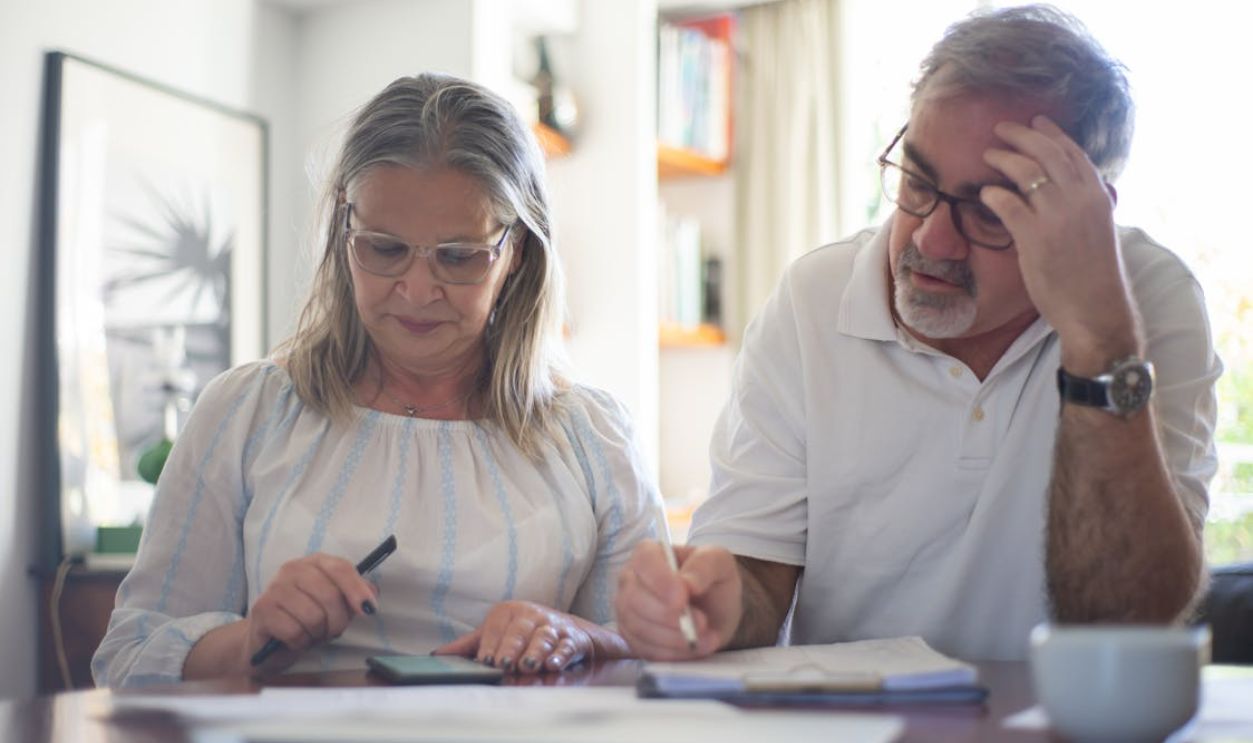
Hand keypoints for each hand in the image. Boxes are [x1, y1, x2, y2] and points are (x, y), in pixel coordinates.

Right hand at [246, 553, 378, 673]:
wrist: (269, 643)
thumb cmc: (307, 620)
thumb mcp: (336, 607)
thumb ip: (354, 596)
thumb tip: (372, 593)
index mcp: (315, 562)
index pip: (340, 568)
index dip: (357, 589)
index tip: (369, 610)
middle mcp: (293, 568)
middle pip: (330, 595)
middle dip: (338, 621)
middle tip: (332, 631)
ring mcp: (275, 587)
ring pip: (313, 616)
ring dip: (318, 634)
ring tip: (312, 634)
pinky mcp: (262, 609)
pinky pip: (295, 631)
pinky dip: (301, 642)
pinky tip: (295, 640)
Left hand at [433, 601, 599, 674]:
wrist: (566, 630)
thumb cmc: (523, 633)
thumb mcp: (496, 634)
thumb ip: (470, 645)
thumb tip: (437, 655)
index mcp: (510, 612)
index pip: (497, 627)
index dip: (491, 644)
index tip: (485, 660)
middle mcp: (531, 616)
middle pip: (519, 631)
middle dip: (512, 648)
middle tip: (504, 664)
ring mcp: (552, 626)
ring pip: (543, 638)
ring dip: (536, 651)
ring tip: (528, 665)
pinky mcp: (571, 639)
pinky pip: (566, 646)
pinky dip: (560, 655)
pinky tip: (553, 665)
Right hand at [614, 542, 740, 659]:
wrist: (715, 610)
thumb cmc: (712, 580)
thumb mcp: (719, 562)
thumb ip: (704, 565)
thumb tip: (688, 583)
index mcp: (648, 553)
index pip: (643, 562)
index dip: (659, 581)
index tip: (682, 598)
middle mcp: (630, 580)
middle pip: (634, 599)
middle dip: (669, 616)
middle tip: (702, 622)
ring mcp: (627, 611)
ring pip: (639, 628)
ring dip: (675, 637)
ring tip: (706, 637)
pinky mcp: (633, 638)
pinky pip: (645, 650)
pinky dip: (673, 653)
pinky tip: (696, 648)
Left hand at [980, 115, 1140, 367]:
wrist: (1096, 310)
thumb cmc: (1094, 276)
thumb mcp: (1099, 231)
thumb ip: (1087, 207)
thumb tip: (1070, 190)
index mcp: (1098, 196)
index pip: (1074, 154)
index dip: (1053, 134)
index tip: (1038, 121)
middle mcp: (1080, 199)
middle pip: (1047, 153)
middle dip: (1022, 135)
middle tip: (1002, 128)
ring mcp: (1057, 216)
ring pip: (1026, 171)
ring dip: (1004, 158)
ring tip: (988, 154)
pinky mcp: (1035, 236)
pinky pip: (1007, 203)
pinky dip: (993, 193)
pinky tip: (984, 192)